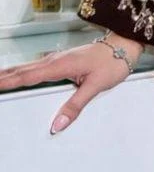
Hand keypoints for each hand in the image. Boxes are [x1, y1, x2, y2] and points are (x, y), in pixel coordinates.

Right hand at [0, 32, 144, 133]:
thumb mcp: (95, 87)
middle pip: (21, 70)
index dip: (7, 82)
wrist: (123, 47)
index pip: (26, 76)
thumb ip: (75, 106)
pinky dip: (21, 71)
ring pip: (26, 67)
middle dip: (2, 77)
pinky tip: (17, 74)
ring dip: (9, 73)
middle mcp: (54, 60)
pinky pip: (35, 66)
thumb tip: (58, 124)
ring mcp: (56, 59)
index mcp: (59, 65)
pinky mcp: (61, 60)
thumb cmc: (112, 62)